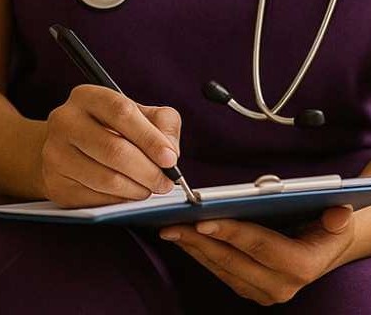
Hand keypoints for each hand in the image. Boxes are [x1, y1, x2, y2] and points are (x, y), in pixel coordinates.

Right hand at [40, 85, 181, 206]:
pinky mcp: (56, 183)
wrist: (66, 149)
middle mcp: (64, 120)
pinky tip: (126, 194)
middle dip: (148, 171)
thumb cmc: (110, 129)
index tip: (170, 159)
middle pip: (114, 150)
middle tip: (165, 182)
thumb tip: (170, 152)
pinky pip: (96, 200)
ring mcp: (55, 153)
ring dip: (137, 190)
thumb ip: (162, 123)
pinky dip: (120, 202)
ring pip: (107, 179)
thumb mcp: (137, 114)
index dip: (149, 137)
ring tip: (148, 188)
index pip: (121, 112)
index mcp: (86, 97)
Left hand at [159, 207, 354, 304]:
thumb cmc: (324, 225)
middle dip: (199, 240)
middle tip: (171, 222)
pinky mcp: (249, 290)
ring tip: (169, 226)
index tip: (201, 220)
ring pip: (220, 267)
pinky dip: (198, 252)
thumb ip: (335, 216)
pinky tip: (181, 236)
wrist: (322, 247)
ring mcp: (263, 291)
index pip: (259, 246)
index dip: (230, 232)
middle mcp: (281, 285)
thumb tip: (337, 213)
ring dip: (193, 247)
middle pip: (231, 259)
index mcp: (301, 265)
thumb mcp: (335, 219)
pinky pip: (218, 271)